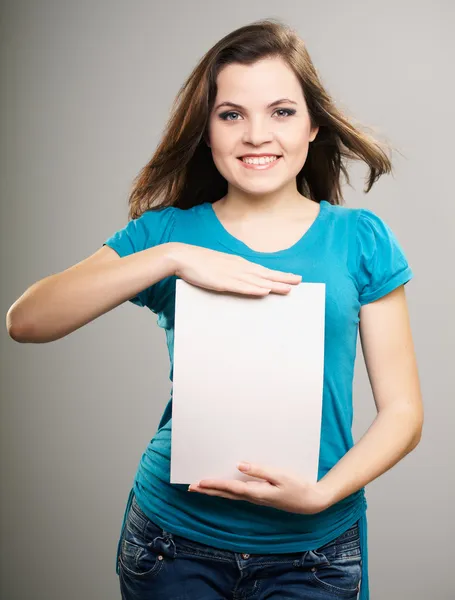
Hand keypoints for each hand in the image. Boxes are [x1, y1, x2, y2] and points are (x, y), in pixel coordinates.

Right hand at [170, 243, 301, 295]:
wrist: (183, 256)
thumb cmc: (200, 263)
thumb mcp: (220, 267)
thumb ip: (232, 273)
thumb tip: (243, 281)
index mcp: (239, 264)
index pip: (264, 270)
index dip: (279, 275)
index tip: (293, 278)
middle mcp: (239, 267)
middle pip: (266, 274)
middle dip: (283, 279)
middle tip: (300, 282)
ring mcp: (231, 274)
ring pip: (258, 280)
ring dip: (274, 285)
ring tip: (289, 289)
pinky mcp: (222, 281)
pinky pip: (241, 286)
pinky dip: (254, 289)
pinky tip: (264, 291)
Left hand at [188, 462, 331, 514]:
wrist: (310, 502)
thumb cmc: (297, 486)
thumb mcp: (280, 476)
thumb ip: (259, 471)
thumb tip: (239, 466)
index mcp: (257, 492)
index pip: (231, 488)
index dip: (214, 484)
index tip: (200, 482)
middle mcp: (253, 497)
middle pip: (226, 494)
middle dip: (208, 490)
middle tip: (191, 487)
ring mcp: (256, 498)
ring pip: (230, 495)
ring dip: (214, 491)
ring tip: (200, 487)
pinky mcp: (259, 496)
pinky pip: (237, 494)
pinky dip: (226, 490)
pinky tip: (222, 487)